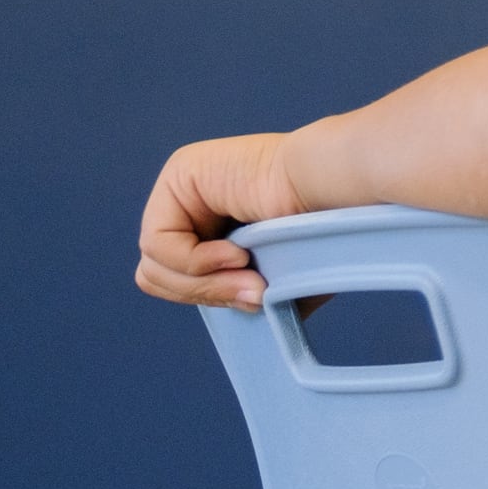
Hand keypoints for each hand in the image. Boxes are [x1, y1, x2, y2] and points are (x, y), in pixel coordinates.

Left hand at [134, 132, 308, 309]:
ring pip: (154, 264)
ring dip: (204, 282)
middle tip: (253, 293)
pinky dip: (195, 262)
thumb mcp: (276, 273)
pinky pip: (158, 242)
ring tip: (248, 275)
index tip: (255, 299)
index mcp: (212, 219)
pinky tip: (237, 254)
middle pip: (158, 275)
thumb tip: (246, 313)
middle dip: (204, 293)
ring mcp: (182, 184)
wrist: (333, 188)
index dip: (208, 297)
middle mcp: (191, 199)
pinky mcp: (179, 175)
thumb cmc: (323, 225)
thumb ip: (249, 293)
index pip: (176, 279)